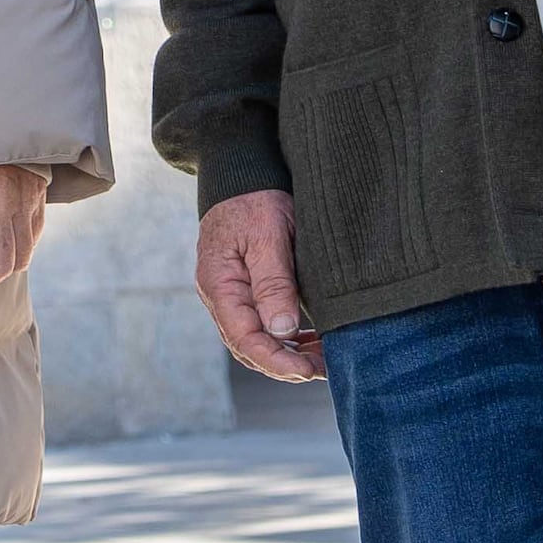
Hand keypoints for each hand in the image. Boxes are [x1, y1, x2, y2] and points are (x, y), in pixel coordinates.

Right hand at [195, 189, 320, 384]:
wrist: (242, 172)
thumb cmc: (255, 199)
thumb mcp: (268, 236)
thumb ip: (273, 283)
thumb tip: (282, 331)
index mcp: (219, 284)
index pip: (244, 339)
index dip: (277, 362)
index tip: (308, 370)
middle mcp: (219, 295)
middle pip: (247, 347)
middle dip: (284, 365)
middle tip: (324, 369)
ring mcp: (229, 293)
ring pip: (254, 339)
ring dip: (286, 354)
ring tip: (322, 358)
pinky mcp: (243, 288)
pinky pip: (258, 324)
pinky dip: (283, 338)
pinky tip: (307, 340)